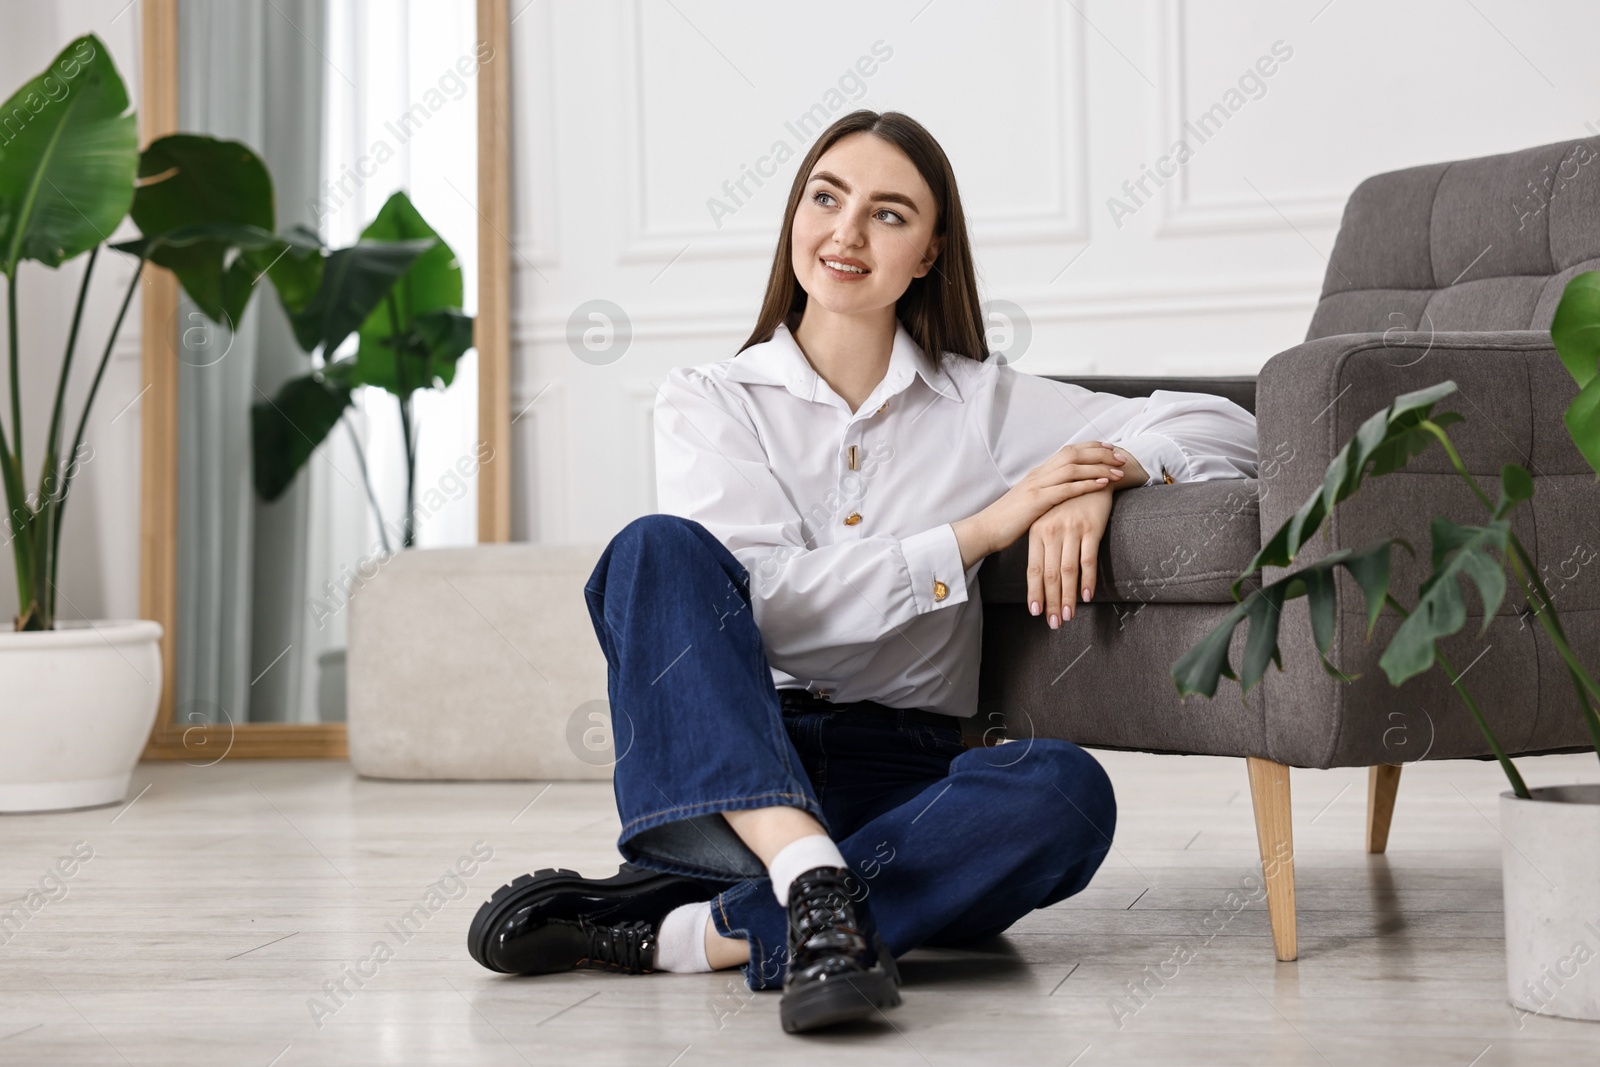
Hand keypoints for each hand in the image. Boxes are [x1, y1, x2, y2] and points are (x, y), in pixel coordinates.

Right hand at [952, 441, 1125, 567]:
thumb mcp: (1029, 502)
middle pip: (1075, 453)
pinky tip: (1102, 484)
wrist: (985, 529)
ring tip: (1118, 471)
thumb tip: (1062, 493)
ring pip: (1074, 467)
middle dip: (1101, 453)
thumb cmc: (1008, 520)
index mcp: (1039, 473)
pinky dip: (1087, 483)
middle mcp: (1039, 473)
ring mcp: (1037, 485)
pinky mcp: (1037, 500)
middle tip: (1122, 456)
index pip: (1069, 451)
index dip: (1092, 447)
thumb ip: (1045, 493)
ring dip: (1099, 467)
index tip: (1111, 448)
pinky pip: (1066, 488)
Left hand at [1028, 482, 1113, 627]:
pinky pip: (1088, 559)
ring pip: (1067, 571)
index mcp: (1037, 532)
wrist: (1093, 477)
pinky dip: (1087, 579)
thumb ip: (1044, 547)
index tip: (1036, 613)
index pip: (1033, 569)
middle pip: (1050, 574)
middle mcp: (1051, 531)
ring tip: (1068, 616)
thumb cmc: (1069, 504)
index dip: (1035, 592)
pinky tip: (1086, 596)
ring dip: (1068, 597)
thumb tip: (1042, 577)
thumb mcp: (1050, 521)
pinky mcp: (1090, 528)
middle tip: (1054, 624)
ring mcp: (1070, 530)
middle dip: (1051, 602)